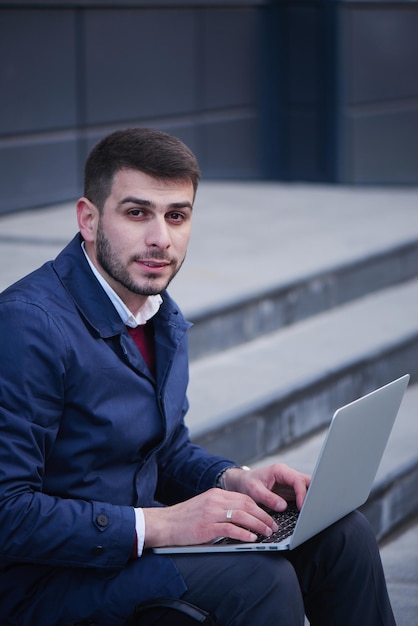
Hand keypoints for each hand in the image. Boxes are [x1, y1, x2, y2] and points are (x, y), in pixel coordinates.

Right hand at [143, 488, 279, 547]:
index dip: (259, 508)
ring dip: (257, 525)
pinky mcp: (206, 527)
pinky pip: (230, 529)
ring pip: (241, 516)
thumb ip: (221, 508)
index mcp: (215, 493)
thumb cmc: (184, 518)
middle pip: (246, 505)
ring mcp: (210, 513)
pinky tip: (251, 539)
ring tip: (267, 533)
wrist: (164, 523)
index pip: (244, 497)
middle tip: (273, 526)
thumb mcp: (204, 506)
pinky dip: (243, 534)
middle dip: (263, 516)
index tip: (268, 517)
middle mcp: (215, 501)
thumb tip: (242, 516)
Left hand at [222, 463, 310, 511]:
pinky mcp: (290, 490)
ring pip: (307, 487)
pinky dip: (305, 502)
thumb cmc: (247, 483)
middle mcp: (287, 474)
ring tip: (312, 512)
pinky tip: (305, 513)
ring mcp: (290, 482)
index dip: (302, 494)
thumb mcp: (254, 490)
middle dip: (313, 494)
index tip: (302, 507)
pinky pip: (302, 495)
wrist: (242, 482)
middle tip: (314, 509)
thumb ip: (268, 498)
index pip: (298, 480)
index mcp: (280, 470)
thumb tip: (283, 506)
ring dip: (310, 498)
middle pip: (307, 481)